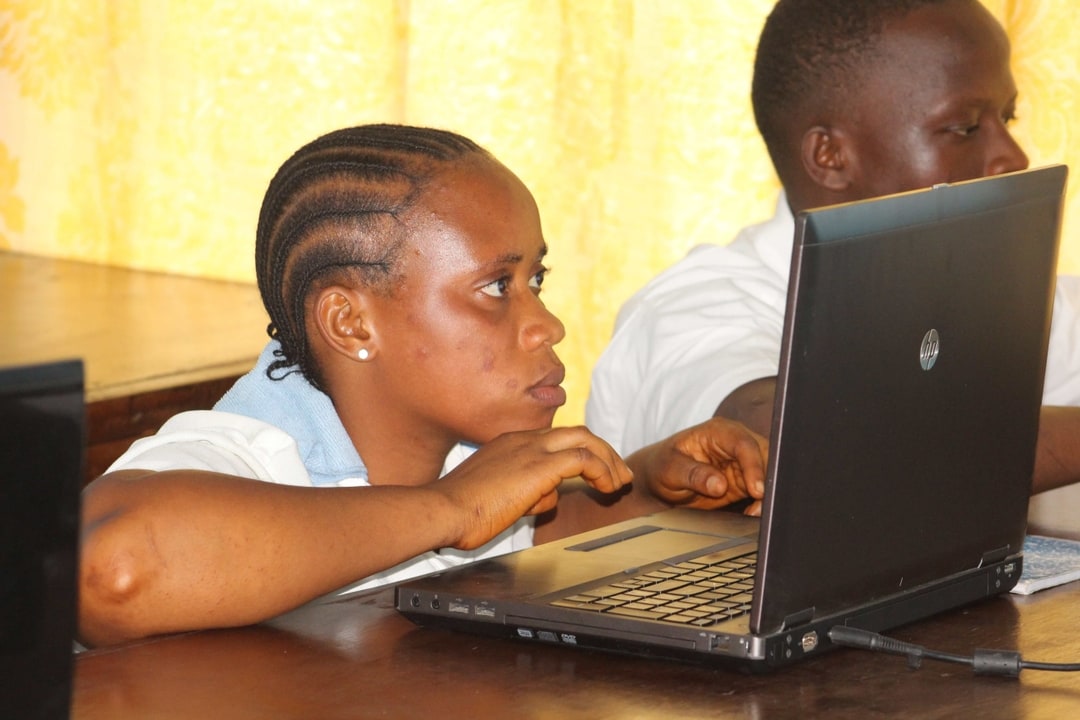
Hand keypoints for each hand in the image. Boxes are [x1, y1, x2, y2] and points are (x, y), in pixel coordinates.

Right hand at [432, 426, 632, 548]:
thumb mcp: (493, 496)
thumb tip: (542, 499)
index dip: (579, 454)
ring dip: (609, 461)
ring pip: (585, 440)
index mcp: (509, 444)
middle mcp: (522, 440)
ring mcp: (531, 449)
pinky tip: (607, 489)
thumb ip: (520, 492)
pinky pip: (583, 459)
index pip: (554, 439)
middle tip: (618, 475)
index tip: (593, 473)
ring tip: (619, 483)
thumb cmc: (458, 511)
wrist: (442, 509)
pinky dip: (602, 471)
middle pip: (576, 433)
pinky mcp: (540, 465)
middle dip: (603, 452)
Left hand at [627, 418, 767, 515]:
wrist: (659, 479)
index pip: (743, 444)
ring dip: (766, 494)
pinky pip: (761, 490)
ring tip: (754, 513)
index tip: (756, 490)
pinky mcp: (744, 480)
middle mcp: (735, 442)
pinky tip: (751, 514)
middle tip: (759, 506)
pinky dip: (760, 503)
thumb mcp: (669, 469)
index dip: (753, 466)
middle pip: (764, 456)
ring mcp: (742, 461)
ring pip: (768, 473)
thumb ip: (693, 474)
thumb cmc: (662, 466)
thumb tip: (719, 484)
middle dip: (766, 481)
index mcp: (718, 431)